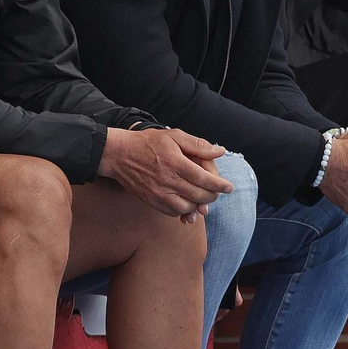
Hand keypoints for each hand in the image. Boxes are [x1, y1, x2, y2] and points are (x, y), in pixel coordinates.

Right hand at [99, 127, 233, 219]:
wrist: (118, 155)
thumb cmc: (147, 142)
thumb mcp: (174, 136)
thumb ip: (198, 145)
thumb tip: (220, 151)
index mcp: (175, 162)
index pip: (204, 179)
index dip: (220, 185)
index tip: (229, 187)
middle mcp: (167, 180)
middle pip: (199, 195)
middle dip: (213, 196)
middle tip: (217, 192)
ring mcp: (158, 193)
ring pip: (187, 207)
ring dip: (199, 204)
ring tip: (202, 197)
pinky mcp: (151, 201)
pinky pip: (173, 212)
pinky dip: (184, 209)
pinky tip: (187, 202)